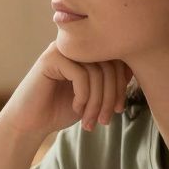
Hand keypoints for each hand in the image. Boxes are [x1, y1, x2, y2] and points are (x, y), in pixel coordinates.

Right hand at [0, 43, 130, 140]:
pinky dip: (83, 97)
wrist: (30, 123)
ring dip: (97, 102)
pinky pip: (80, 75)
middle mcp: (75, 45)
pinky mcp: (50, 59)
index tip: (117, 109)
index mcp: (87, 50)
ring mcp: (61, 50)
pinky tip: (76, 108)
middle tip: (105, 119)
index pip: (117, 59)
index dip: (122, 85)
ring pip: (96, 72)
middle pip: (109, 64)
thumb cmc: (61, 110)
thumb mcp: (93, 97)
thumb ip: (110, 82)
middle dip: (110, 96)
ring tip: (90, 120)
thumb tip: (138, 72)